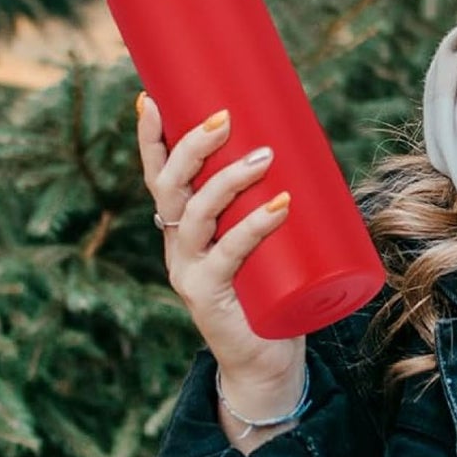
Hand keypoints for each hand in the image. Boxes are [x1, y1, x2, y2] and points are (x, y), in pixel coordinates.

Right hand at [137, 95, 305, 439]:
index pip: (158, 174)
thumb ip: (273, 196)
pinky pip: (229, 255)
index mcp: (181, 224)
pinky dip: (254, 227)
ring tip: (264, 156)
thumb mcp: (265, 235)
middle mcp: (176, 244)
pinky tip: (279, 205)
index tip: (151, 98)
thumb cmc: (272, 286)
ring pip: (197, 216)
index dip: (150, 139)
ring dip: (228, 181)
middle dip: (193, 147)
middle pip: (171, 187)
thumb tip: (306, 139)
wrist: (267, 358)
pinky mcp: (210, 297)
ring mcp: (189, 271)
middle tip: (226, 117)